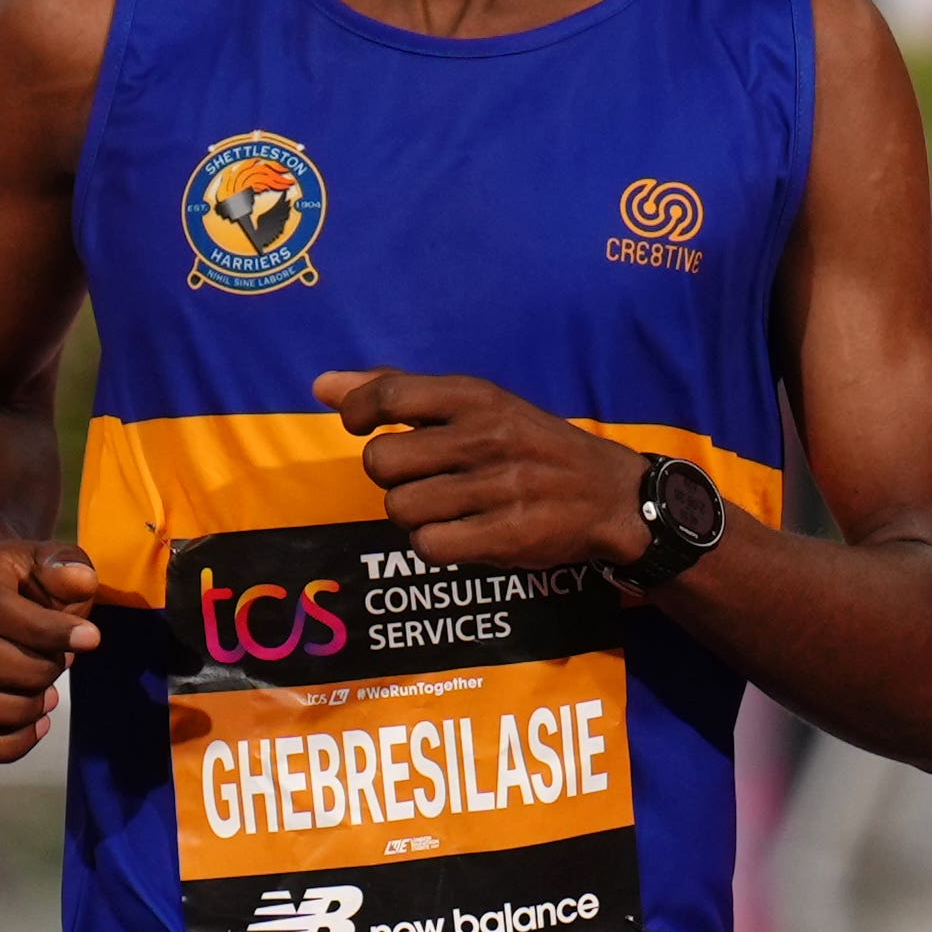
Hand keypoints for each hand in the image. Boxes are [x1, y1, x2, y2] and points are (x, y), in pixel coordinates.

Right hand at [0, 536, 111, 762]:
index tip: (92, 639)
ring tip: (49, 698)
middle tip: (63, 663)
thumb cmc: (38, 584)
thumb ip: (70, 566)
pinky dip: (2, 746)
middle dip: (33, 670)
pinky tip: (38, 727)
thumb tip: (79, 582)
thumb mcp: (59, 562)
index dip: (46, 630)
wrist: (7, 597)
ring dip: (15, 710)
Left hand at [316, 370, 644, 578]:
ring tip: (449, 507)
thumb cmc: (528, 445)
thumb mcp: (476, 405)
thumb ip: (397, 392)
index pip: (390, 394)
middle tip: (423, 478)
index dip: (360, 413)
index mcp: (477, 396)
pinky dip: (435, 545)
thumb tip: (322, 385)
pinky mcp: (507, 535)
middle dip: (391, 477)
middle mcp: (487, 436)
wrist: (609, 494)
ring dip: (414, 515)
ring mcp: (499, 487)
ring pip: (401, 509)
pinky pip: (429, 546)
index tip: (362, 426)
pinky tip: (461, 532)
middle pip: (382, 462)